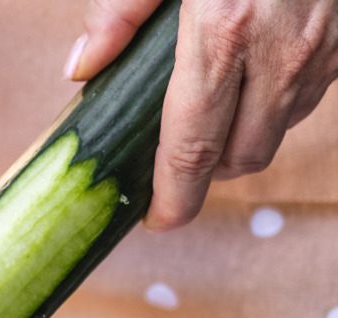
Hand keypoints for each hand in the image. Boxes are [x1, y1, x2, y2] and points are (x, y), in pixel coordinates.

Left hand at [65, 0, 337, 229]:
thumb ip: (120, 13)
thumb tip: (81, 71)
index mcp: (223, 36)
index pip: (192, 148)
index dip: (174, 196)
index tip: (157, 219)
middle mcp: (281, 53)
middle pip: (240, 157)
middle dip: (203, 172)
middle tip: (170, 161)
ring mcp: (323, 49)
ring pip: (278, 132)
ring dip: (240, 139)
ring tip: (205, 118)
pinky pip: (308, 99)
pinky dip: (273, 106)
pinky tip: (248, 80)